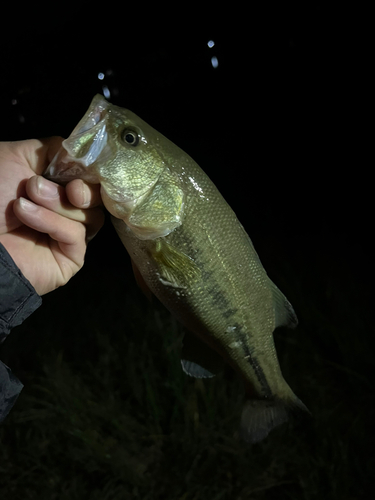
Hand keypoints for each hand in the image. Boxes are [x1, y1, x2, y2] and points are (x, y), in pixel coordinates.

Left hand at [0, 138, 104, 294]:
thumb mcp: (19, 156)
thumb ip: (54, 149)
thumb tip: (83, 155)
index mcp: (59, 187)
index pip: (91, 178)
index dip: (90, 171)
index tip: (79, 165)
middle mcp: (67, 211)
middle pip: (97, 197)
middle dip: (78, 188)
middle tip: (40, 186)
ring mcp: (70, 236)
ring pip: (91, 215)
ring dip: (57, 204)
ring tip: (22, 203)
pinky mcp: (71, 258)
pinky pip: (78, 235)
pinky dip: (54, 223)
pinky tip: (25, 216)